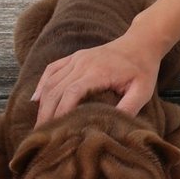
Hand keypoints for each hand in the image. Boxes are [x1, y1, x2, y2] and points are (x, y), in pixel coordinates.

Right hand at [32, 31, 162, 125]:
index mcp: (98, 71)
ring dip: (42, 103)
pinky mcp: (75, 56)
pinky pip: (52, 69)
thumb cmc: (143, 69)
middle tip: (42, 137)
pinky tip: (36, 100)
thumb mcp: (143, 91)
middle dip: (46, 114)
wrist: (142, 41)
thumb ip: (129, 108)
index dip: (60, 112)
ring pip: (50, 81)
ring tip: (39, 125)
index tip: (55, 131)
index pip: (71, 92)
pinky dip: (41, 84)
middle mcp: (83, 63)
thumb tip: (111, 128)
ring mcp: (77, 58)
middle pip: (55, 89)